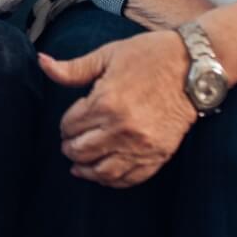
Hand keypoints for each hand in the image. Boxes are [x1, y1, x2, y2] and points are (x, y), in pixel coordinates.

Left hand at [38, 30, 196, 187]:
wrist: (194, 68)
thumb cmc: (149, 56)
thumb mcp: (107, 55)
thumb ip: (73, 68)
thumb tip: (42, 62)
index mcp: (105, 102)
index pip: (70, 126)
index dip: (65, 125)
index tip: (69, 122)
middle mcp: (121, 129)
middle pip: (82, 151)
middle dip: (70, 148)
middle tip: (69, 145)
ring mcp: (141, 145)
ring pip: (103, 171)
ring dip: (86, 170)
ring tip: (79, 165)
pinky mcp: (159, 155)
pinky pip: (131, 178)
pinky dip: (113, 180)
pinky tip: (104, 175)